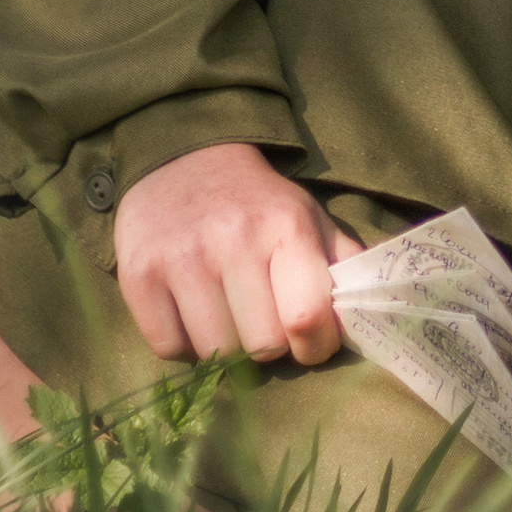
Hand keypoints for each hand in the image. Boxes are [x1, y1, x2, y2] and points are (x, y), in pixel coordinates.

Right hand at [112, 142, 360, 368]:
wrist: (182, 158)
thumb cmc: (257, 202)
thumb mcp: (309, 218)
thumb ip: (345, 265)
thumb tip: (373, 318)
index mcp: (286, 226)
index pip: (307, 318)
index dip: (315, 346)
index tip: (308, 339)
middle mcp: (233, 240)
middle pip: (262, 347)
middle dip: (268, 342)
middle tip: (261, 315)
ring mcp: (181, 258)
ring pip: (216, 353)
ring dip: (226, 345)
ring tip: (226, 309)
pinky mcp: (138, 274)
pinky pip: (169, 349)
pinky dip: (184, 344)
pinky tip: (190, 311)